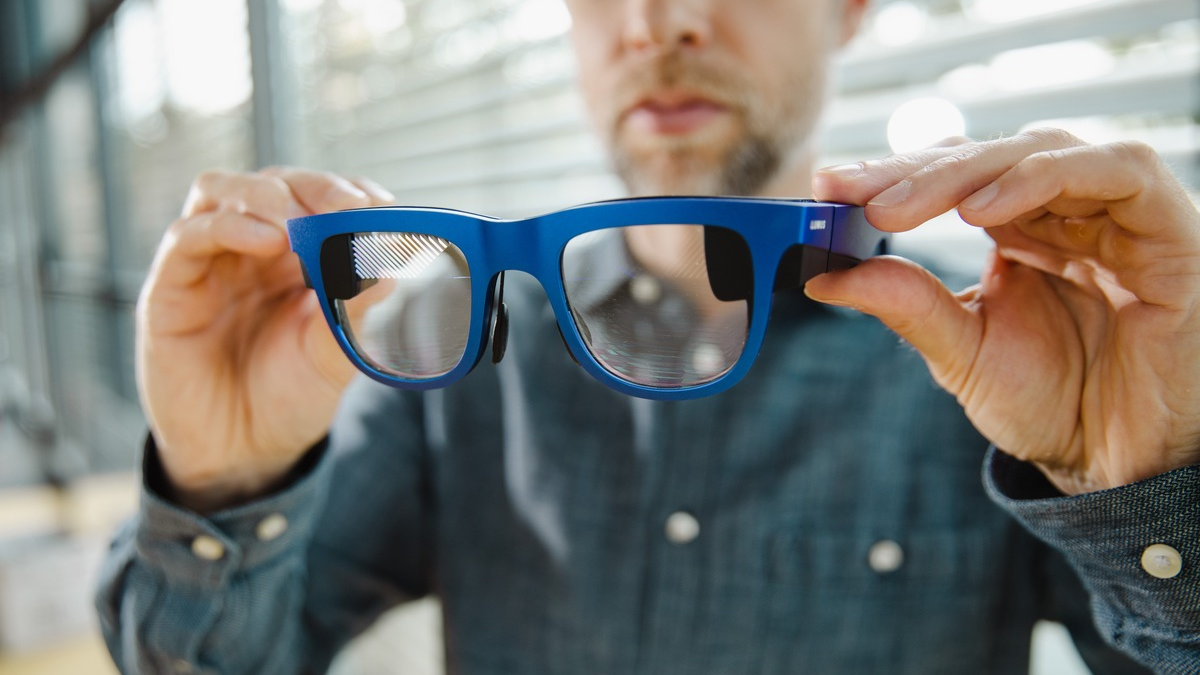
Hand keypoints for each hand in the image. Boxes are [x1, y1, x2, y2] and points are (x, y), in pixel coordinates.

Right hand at [137, 167, 393, 511]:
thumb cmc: (290, 396)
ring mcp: (211, 262)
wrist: (242, 453)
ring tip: (296, 221)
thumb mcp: (334, 358)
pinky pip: (187, 236)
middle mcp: (254, 248)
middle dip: (314, 188)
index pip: (322, 200)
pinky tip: (265, 239)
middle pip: (275, 183)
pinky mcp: (171, 286)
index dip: (351, 193)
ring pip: (221, 191)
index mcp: (301, 256)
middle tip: (346, 206)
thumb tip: (392, 270)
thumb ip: (356, 314)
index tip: (381, 206)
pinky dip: (226, 226)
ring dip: (263, 195)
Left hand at [808, 130, 1199, 494]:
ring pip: (1043, 150)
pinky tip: (983, 207)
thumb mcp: (963, 353)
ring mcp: (1118, 214)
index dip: (891, 175)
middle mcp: (1067, 211)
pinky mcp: (1167, 228)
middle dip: (911, 171)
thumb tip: (823, 275)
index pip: (953, 177)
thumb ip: (906, 306)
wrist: (1121, 466)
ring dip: (965, 171)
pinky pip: (1118, 172)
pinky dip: (1045, 176)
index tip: (827, 188)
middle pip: (987, 156)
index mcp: (1019, 231)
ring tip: (898, 205)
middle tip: (848, 191)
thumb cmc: (1052, 407)